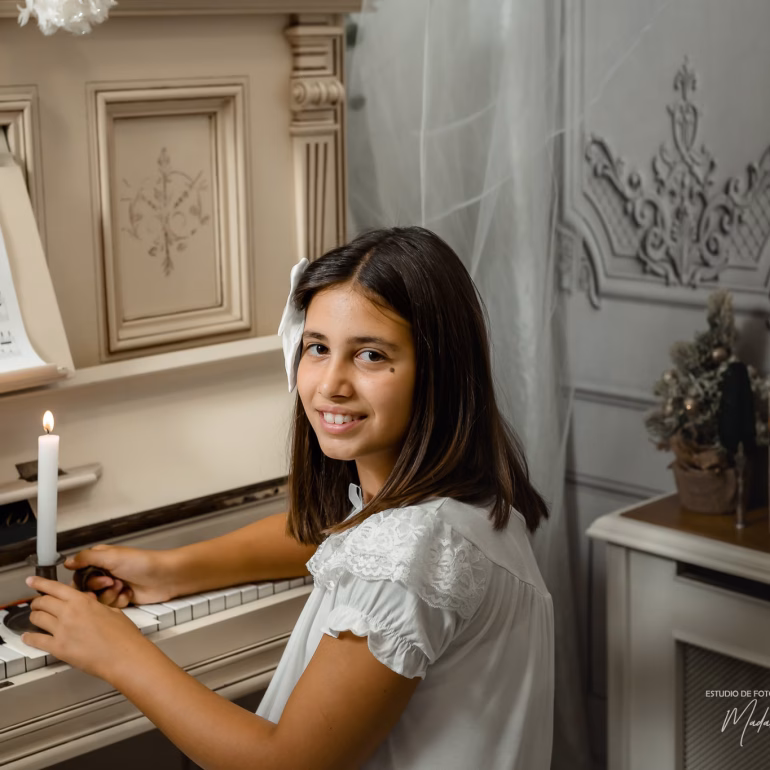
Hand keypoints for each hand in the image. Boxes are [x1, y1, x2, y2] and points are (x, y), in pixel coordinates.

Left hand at [22, 576, 149, 682]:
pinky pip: (36, 640)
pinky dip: (29, 638)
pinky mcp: (58, 648)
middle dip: (38, 602)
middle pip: (42, 602)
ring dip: (34, 616)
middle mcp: (69, 612)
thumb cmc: (123, 635)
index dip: (40, 583)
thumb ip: (95, 605)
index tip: (32, 581)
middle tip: (38, 604)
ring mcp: (62, 630)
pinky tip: (27, 637)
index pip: (55, 587)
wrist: (124, 655)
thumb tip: (89, 604)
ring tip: (35, 617)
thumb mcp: (111, 610)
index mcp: (83, 601)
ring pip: (36, 618)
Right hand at [64, 545, 175, 606]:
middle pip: (87, 590)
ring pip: (98, 601)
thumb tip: (67, 562)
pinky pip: (111, 607)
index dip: (85, 580)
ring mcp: (114, 587)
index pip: (79, 575)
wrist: (164, 577)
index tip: (95, 579)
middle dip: (99, 589)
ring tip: (123, 587)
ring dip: (110, 595)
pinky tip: (129, 594)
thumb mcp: (112, 556)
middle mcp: (105, 573)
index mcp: (101, 560)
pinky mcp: (122, 599)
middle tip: (112, 582)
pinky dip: (120, 601)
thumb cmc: (142, 563)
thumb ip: (86, 558)